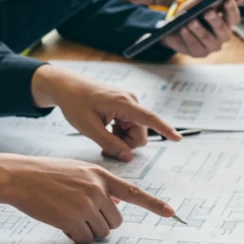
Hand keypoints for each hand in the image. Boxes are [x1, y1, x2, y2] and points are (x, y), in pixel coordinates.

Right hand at [0, 154, 174, 243]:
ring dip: (88, 231)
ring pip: (101, 232)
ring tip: (69, 214)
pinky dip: (75, 236)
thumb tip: (118, 201)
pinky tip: (62, 222)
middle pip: (116, 221)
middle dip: (103, 223)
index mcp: (102, 175)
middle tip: (83, 215)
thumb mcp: (79, 171)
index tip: (171, 213)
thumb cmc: (47, 174)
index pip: (134, 192)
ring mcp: (85, 205)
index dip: (154, 205)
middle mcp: (97, 189)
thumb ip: (100, 184)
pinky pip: (84, 238)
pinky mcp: (71, 219)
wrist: (20, 177)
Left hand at [31, 64, 181, 160]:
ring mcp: (128, 104)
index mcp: (123, 103)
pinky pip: (129, 127)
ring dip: (122, 140)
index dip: (165, 130)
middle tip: (106, 149)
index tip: (178, 138)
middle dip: (127, 145)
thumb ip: (109, 144)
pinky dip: (119, 134)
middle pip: (140, 133)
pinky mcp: (124, 107)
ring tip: (102, 138)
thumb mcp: (88, 128)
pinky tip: (105, 131)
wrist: (66, 86)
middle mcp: (130, 102)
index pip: (149, 119)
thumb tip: (128, 157)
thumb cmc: (75, 103)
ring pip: (135, 132)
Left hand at [161, 0, 243, 57]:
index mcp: (226, 22)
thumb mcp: (198, 3)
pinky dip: (189, 37)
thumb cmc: (191, 14)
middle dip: (215, 20)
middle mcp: (222, 36)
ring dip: (198, 29)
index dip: (231, 9)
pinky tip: (183, 30)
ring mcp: (212, 46)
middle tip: (207, 12)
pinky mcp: (200, 53)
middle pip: (223, 29)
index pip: (234, 17)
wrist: (174, 29)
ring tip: (190, 21)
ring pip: (208, 38)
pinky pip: (195, 46)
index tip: (226, 0)